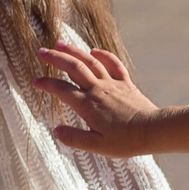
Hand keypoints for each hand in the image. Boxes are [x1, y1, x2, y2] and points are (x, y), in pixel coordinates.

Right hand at [34, 42, 165, 159]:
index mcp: (88, 105)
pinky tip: (94, 51)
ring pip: (90, 62)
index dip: (46, 84)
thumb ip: (74, 138)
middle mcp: (98, 90)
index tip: (35, 81)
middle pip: (74, 68)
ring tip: (61, 43)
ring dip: (75, 51)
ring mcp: (112, 84)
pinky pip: (113, 64)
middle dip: (56, 58)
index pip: (62, 90)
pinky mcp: (125, 83)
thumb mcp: (97, 146)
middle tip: (41, 51)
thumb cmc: (125, 141)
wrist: (153, 130)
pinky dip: (103, 55)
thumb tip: (56, 131)